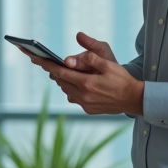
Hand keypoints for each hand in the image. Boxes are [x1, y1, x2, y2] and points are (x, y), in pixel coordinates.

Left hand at [26, 35, 142, 116]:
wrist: (134, 99)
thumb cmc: (122, 79)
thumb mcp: (108, 63)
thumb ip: (88, 58)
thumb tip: (69, 59)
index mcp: (86, 83)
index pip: (60, 71)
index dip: (45, 63)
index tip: (33, 57)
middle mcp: (83, 96)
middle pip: (60, 81)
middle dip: (53, 70)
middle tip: (46, 61)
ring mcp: (85, 105)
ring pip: (66, 90)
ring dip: (63, 80)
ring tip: (63, 71)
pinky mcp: (88, 110)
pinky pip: (74, 98)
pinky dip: (72, 90)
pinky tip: (77, 84)